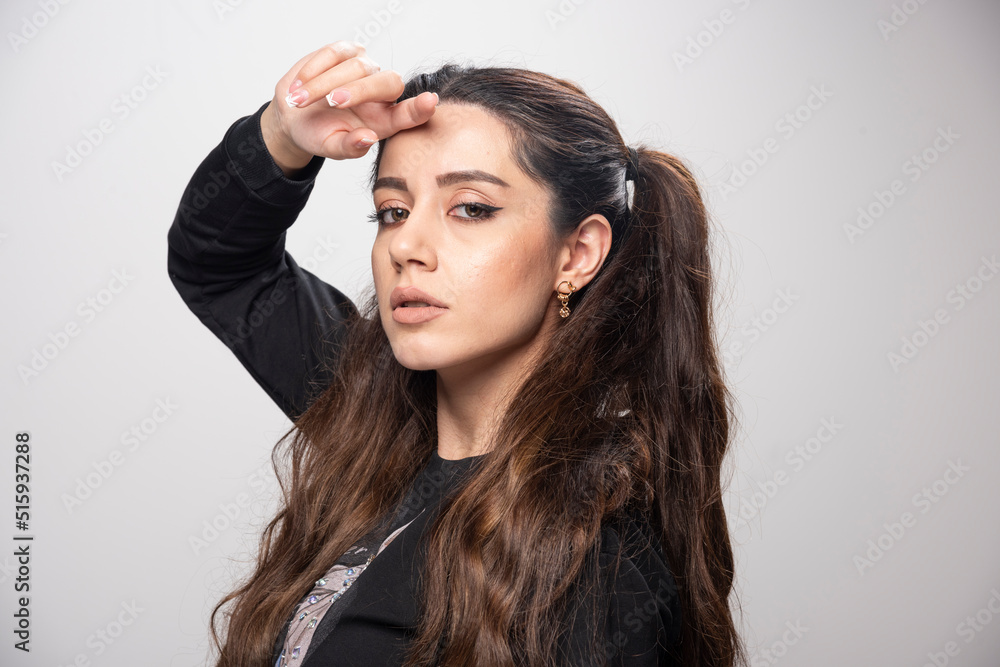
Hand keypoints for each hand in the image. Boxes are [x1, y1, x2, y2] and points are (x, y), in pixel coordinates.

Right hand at [260, 40, 438, 174]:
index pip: (410, 113)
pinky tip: (299, 87)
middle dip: (361, 91)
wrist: (294, 117)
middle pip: (388, 82)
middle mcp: (382, 92)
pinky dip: (315, 69)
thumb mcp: (331, 147)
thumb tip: (367, 139)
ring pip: (358, 68)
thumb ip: (351, 147)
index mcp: (386, 120)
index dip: (420, 108)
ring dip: (325, 84)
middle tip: (334, 103)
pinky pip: (336, 53)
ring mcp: (366, 68)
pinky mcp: (346, 51)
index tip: (429, 101)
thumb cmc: (319, 134)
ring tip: (300, 101)